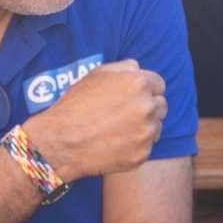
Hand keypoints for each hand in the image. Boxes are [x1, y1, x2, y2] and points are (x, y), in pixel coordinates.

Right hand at [22, 59, 165, 182]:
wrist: (61, 142)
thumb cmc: (76, 105)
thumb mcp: (97, 74)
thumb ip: (125, 68)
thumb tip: (139, 70)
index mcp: (138, 84)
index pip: (159, 84)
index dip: (146, 89)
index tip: (134, 97)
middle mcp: (147, 107)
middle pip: (161, 105)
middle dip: (147, 107)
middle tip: (126, 114)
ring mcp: (146, 133)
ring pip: (156, 127)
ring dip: (144, 126)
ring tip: (119, 129)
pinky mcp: (142, 154)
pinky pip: (147, 146)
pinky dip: (135, 145)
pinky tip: (116, 142)